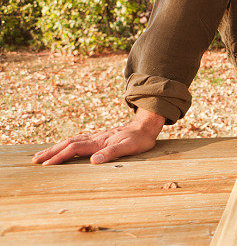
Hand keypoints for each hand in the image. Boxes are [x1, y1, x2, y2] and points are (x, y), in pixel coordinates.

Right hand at [32, 109, 164, 164]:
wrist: (145, 126)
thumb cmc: (139, 139)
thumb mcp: (129, 147)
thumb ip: (111, 153)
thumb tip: (93, 161)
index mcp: (98, 142)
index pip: (74, 149)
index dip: (59, 157)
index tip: (45, 165)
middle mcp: (94, 138)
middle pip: (68, 144)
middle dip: (51, 152)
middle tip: (34, 160)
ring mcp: (96, 137)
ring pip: (71, 141)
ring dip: (55, 148)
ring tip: (42, 155)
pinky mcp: (99, 137)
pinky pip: (77, 140)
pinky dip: (66, 144)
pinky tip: (63, 147)